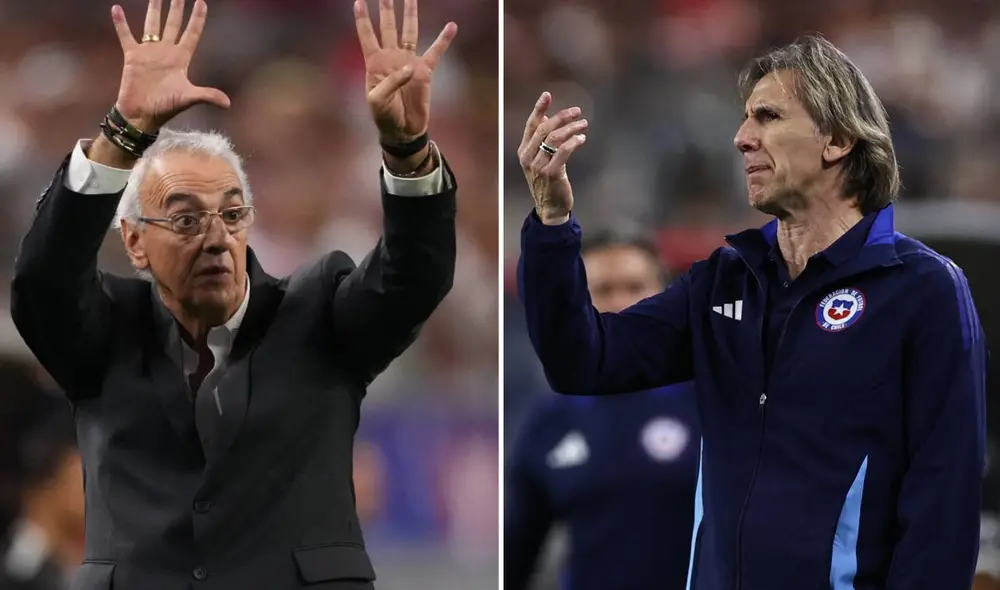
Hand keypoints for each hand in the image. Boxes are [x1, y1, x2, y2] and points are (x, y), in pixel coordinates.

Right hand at [110, 0, 229, 132]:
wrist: (142, 115)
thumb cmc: (166, 108)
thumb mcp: (188, 98)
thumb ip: (207, 96)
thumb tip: (228, 103)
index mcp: (181, 59)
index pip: (191, 33)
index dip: (197, 18)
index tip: (201, 2)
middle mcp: (166, 52)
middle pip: (173, 24)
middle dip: (177, 8)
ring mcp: (149, 52)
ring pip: (152, 25)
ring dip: (154, 10)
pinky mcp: (132, 56)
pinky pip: (126, 35)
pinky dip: (121, 23)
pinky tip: (116, 8)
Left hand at [354, 0, 455, 147]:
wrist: (402, 130)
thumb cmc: (384, 116)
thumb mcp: (377, 101)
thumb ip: (390, 82)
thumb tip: (411, 65)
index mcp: (374, 62)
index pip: (367, 35)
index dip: (363, 19)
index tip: (359, 1)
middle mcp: (391, 57)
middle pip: (388, 26)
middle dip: (386, 9)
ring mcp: (409, 62)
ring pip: (409, 32)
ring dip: (410, 15)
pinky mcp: (425, 71)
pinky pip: (435, 52)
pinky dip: (444, 39)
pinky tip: (451, 26)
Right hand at [517, 92, 587, 224]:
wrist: (550, 208)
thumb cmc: (547, 183)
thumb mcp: (540, 160)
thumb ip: (541, 140)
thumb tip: (548, 117)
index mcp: (524, 151)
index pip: (531, 125)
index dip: (539, 108)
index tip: (547, 95)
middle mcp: (528, 157)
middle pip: (545, 129)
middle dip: (562, 117)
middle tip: (577, 111)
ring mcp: (538, 166)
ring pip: (555, 138)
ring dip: (571, 128)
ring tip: (583, 125)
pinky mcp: (551, 173)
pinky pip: (563, 151)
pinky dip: (573, 142)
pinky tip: (581, 138)